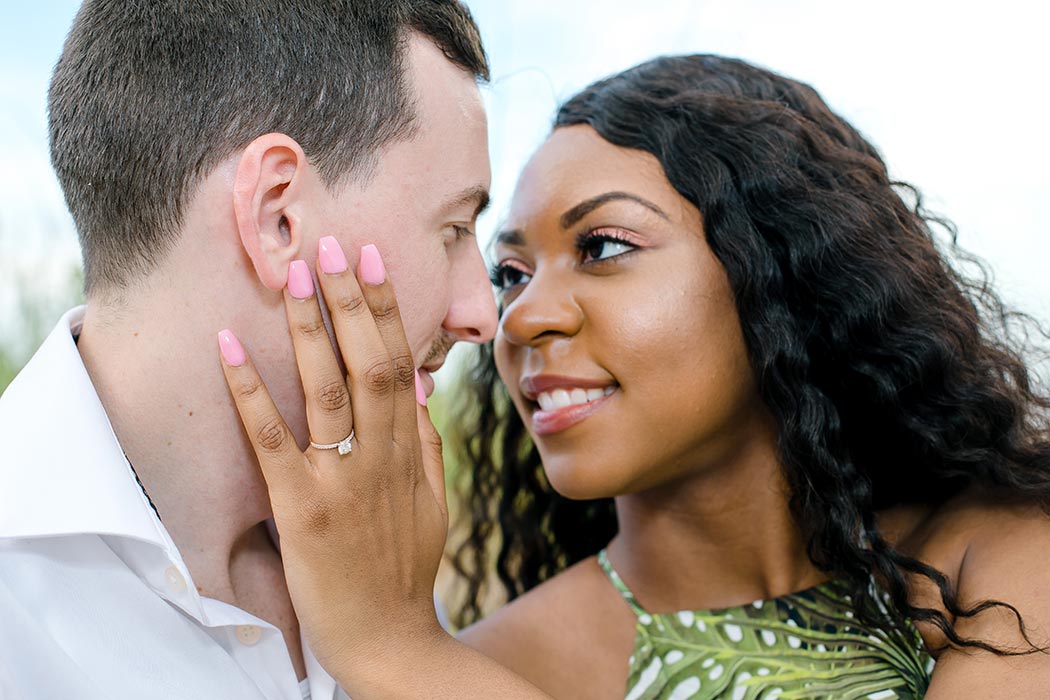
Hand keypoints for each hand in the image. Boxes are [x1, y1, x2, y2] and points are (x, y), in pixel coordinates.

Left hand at [217, 239, 447, 677]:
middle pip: (368, 364)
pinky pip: (272, 440)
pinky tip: (232, 346)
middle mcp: (379, 456)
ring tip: (294, 274)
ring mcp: (340, 480)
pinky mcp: (301, 509)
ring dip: (310, 328)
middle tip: (332, 245)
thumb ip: (426, 442)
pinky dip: (251, 390)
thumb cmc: (405, 568)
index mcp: (409, 451)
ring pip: (327, 390)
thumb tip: (423, 384)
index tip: (373, 263)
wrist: (389, 639)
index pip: (401, 364)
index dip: (385, 310)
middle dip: (350, 302)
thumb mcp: (433, 502)